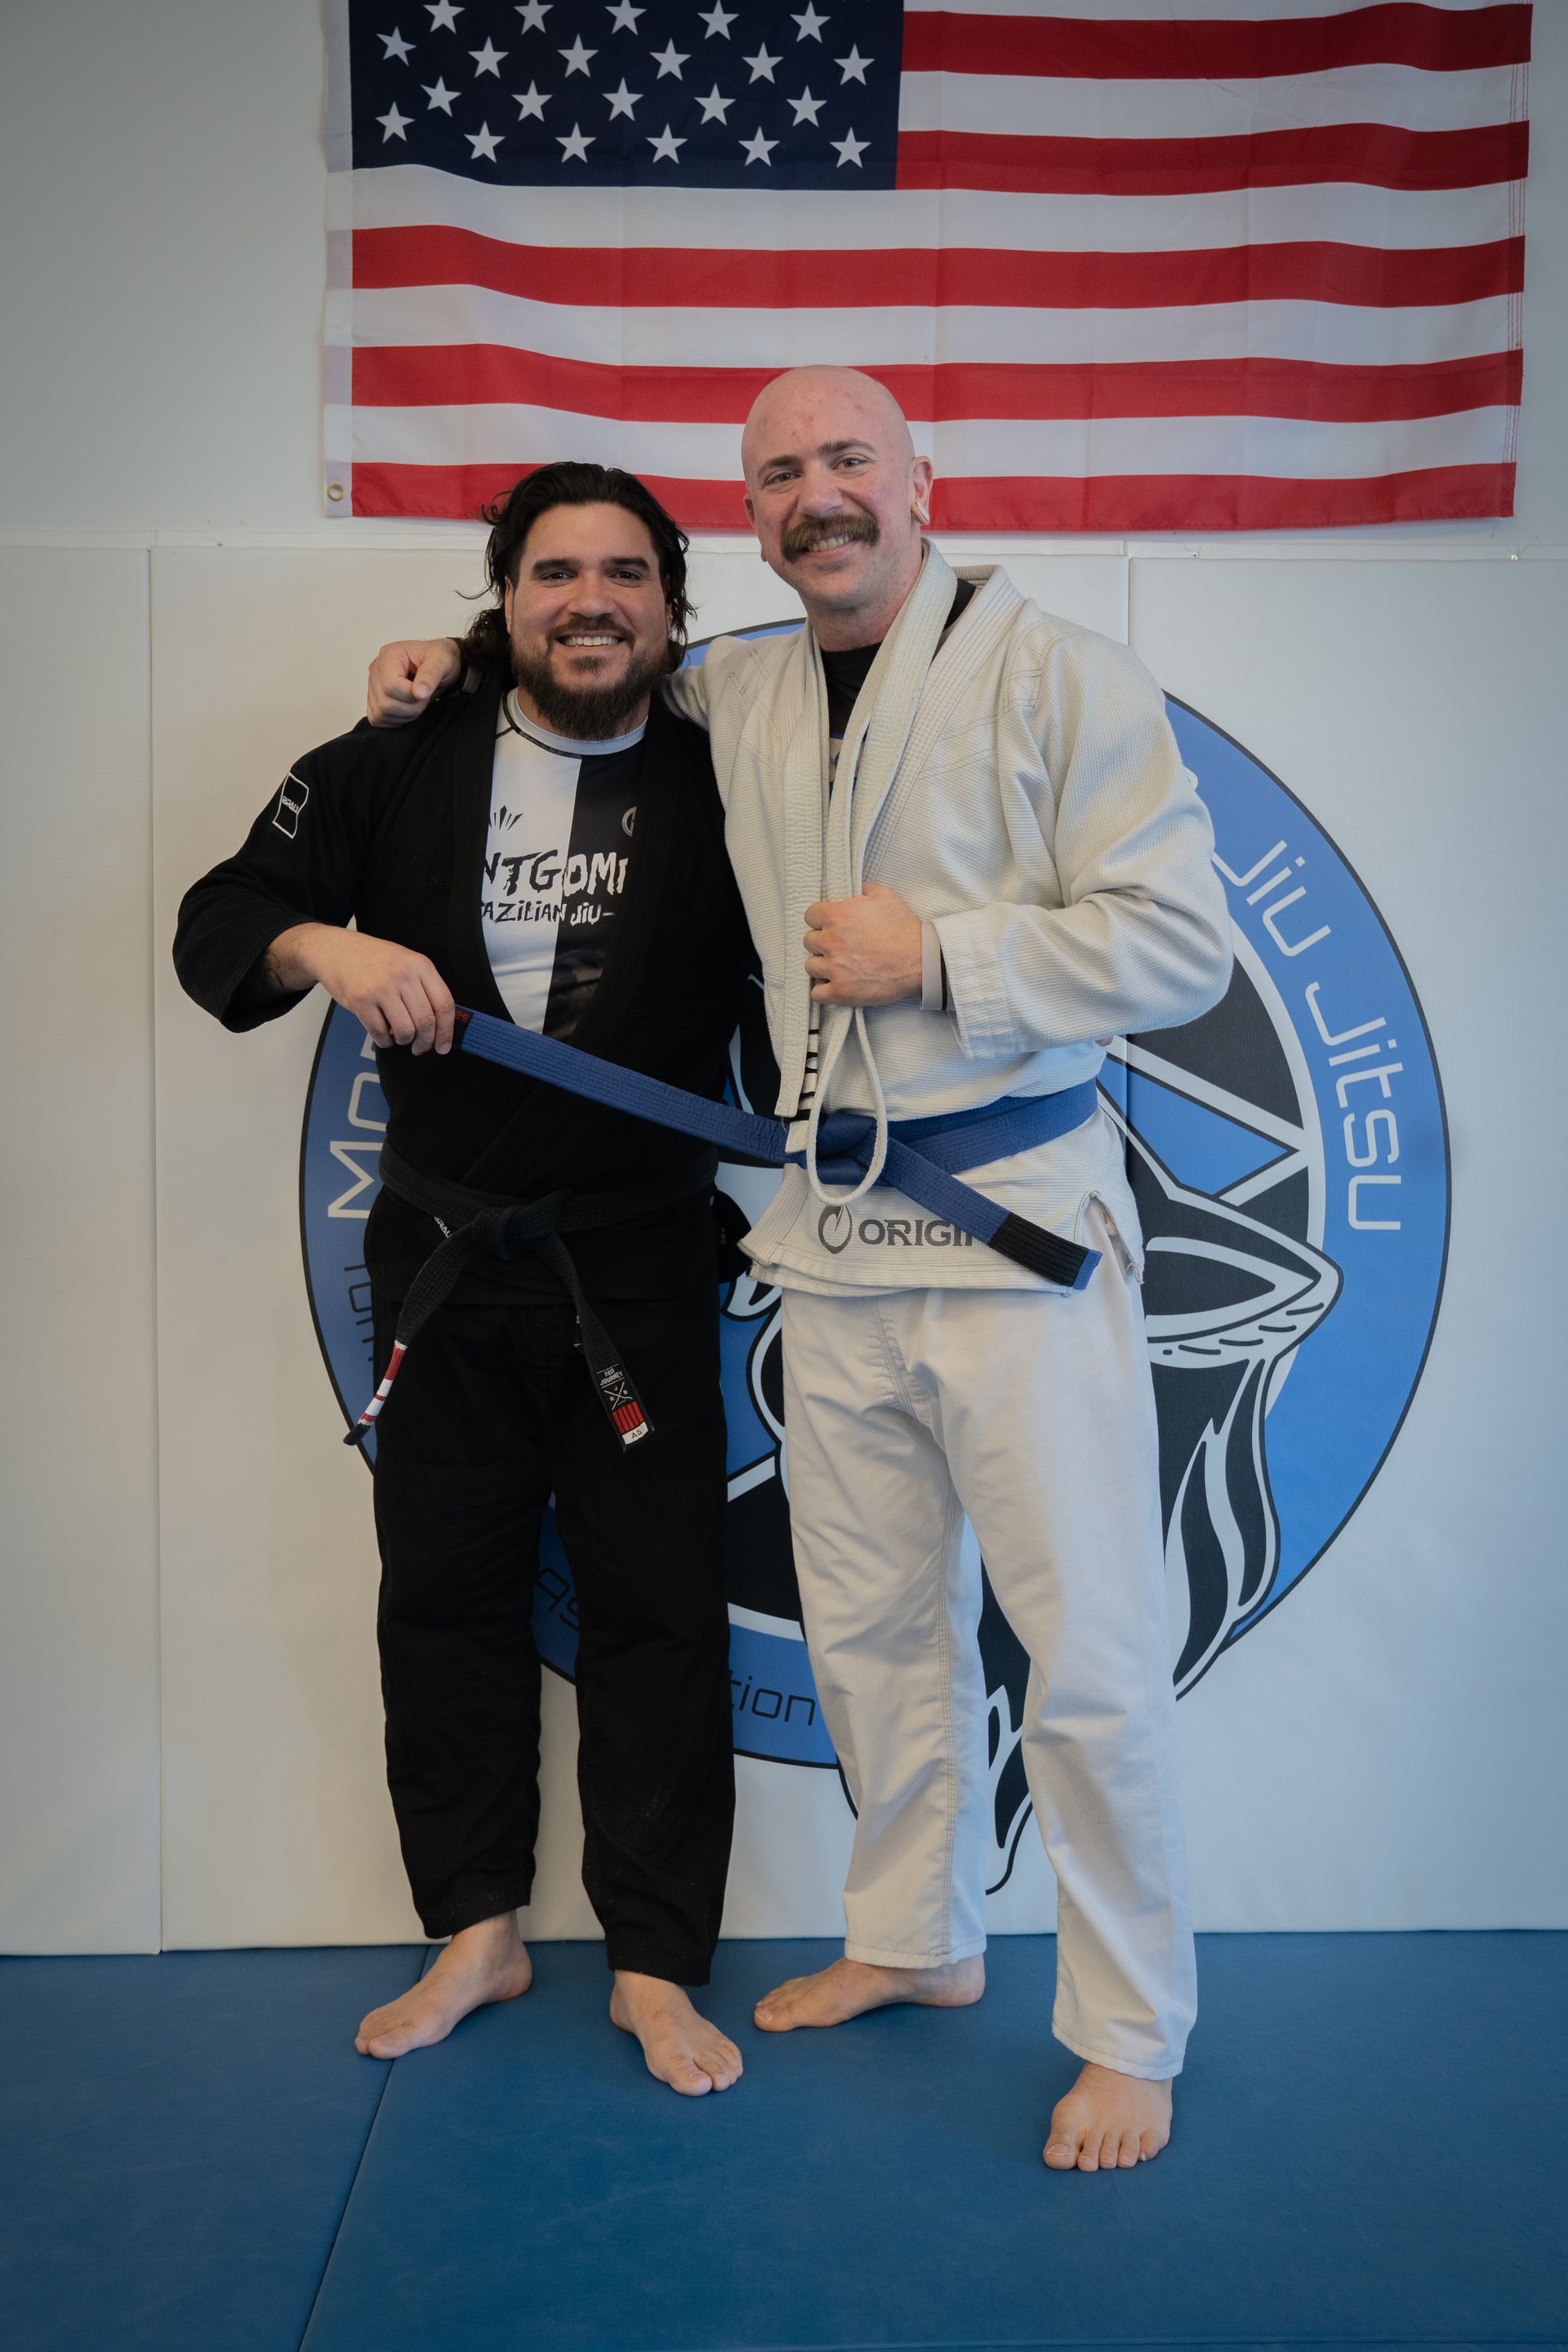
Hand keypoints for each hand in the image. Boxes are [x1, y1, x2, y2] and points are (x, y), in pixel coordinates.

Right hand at [269, 923, 455, 1053]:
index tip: (443, 1046)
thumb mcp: (406, 961)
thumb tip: (440, 1024)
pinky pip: (380, 1032)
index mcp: (420, 965)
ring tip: (399, 1036)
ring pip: (405, 1030)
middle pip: (426, 1021)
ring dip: (404, 1041)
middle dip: (425, 1042)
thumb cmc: (373, 958)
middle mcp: (403, 975)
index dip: (447, 1031)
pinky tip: (383, 1035)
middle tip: (420, 1047)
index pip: (444, 1004)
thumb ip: (423, 986)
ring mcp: (381, 987)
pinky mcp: (361, 1000)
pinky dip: (384, 1041)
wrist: (336, 949)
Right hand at [367, 638, 461, 726]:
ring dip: (405, 715)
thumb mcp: (442, 661)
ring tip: (417, 702)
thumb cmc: (439, 660)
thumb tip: (419, 693)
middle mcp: (377, 670)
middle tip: (424, 699)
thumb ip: (431, 674)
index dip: (410, 696)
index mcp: (389, 655)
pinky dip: (396, 720)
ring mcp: (373, 685)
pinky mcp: (375, 700)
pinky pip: (378, 719)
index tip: (425, 693)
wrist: (439, 666)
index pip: (390, 685)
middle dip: (411, 708)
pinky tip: (408, 709)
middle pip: (385, 703)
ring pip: (381, 713)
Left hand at [803, 884, 922, 1006]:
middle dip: (822, 943)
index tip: (831, 927)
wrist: (921, 959)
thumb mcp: (885, 896)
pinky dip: (824, 990)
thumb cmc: (904, 928)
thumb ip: (863, 889)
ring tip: (839, 966)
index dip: (820, 921)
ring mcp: (834, 968)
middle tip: (839, 947)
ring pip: (811, 967)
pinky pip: (817, 993)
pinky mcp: (841, 991)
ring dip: (822, 966)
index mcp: (836, 916)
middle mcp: (831, 942)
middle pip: (809, 942)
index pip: (810, 916)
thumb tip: (855, 888)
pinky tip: (835, 985)